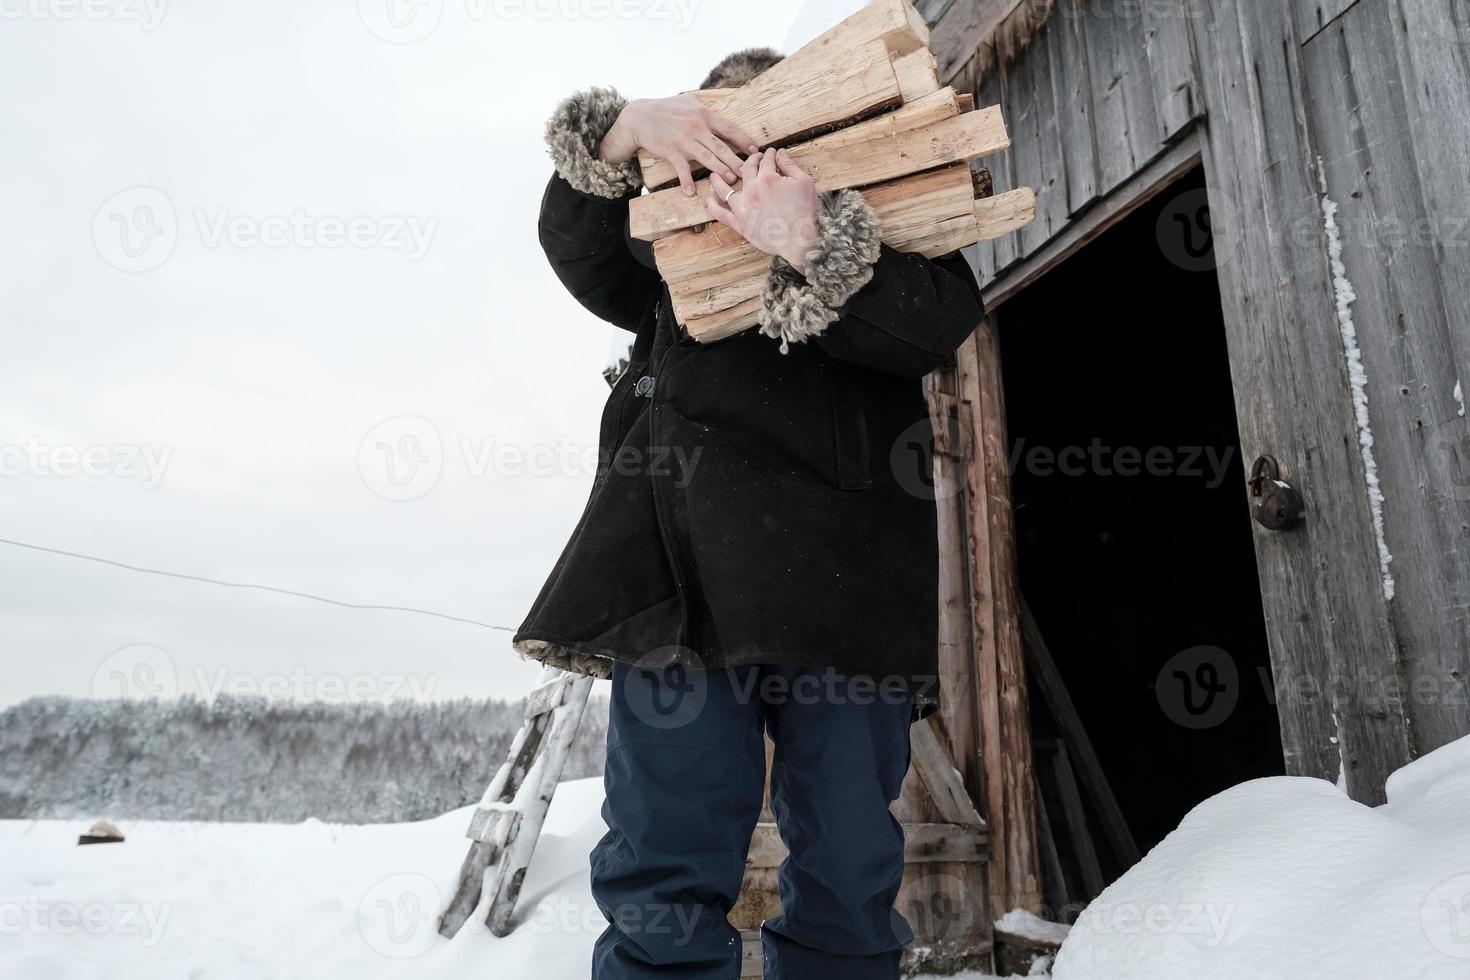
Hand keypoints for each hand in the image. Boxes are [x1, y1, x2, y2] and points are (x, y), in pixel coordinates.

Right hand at [599, 94, 757, 196]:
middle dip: (737, 161)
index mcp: (704, 115)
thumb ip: (706, 110)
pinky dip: (686, 181)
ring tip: (730, 181)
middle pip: (722, 147)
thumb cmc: (666, 108)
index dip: (744, 141)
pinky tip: (691, 192)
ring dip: (720, 170)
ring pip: (707, 158)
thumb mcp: (689, 102)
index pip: (729, 129)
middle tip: (750, 172)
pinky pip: (681, 169)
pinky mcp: (671, 151)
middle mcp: (697, 127)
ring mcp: (684, 140)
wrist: (640, 116)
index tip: (755, 152)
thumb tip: (723, 115)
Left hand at [705, 149, 820, 274]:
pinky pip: (721, 214)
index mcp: (767, 178)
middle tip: (754, 158)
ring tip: (715, 174)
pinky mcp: (740, 224)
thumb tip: (780, 153)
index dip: (769, 154)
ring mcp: (743, 207)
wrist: (799, 240)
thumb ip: (790, 165)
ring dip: (719, 179)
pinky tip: (709, 199)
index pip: (766, 160)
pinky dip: (713, 206)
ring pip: (724, 189)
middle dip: (751, 159)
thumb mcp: (804, 182)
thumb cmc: (804, 211)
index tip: (771, 153)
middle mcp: (751, 190)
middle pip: (746, 169)